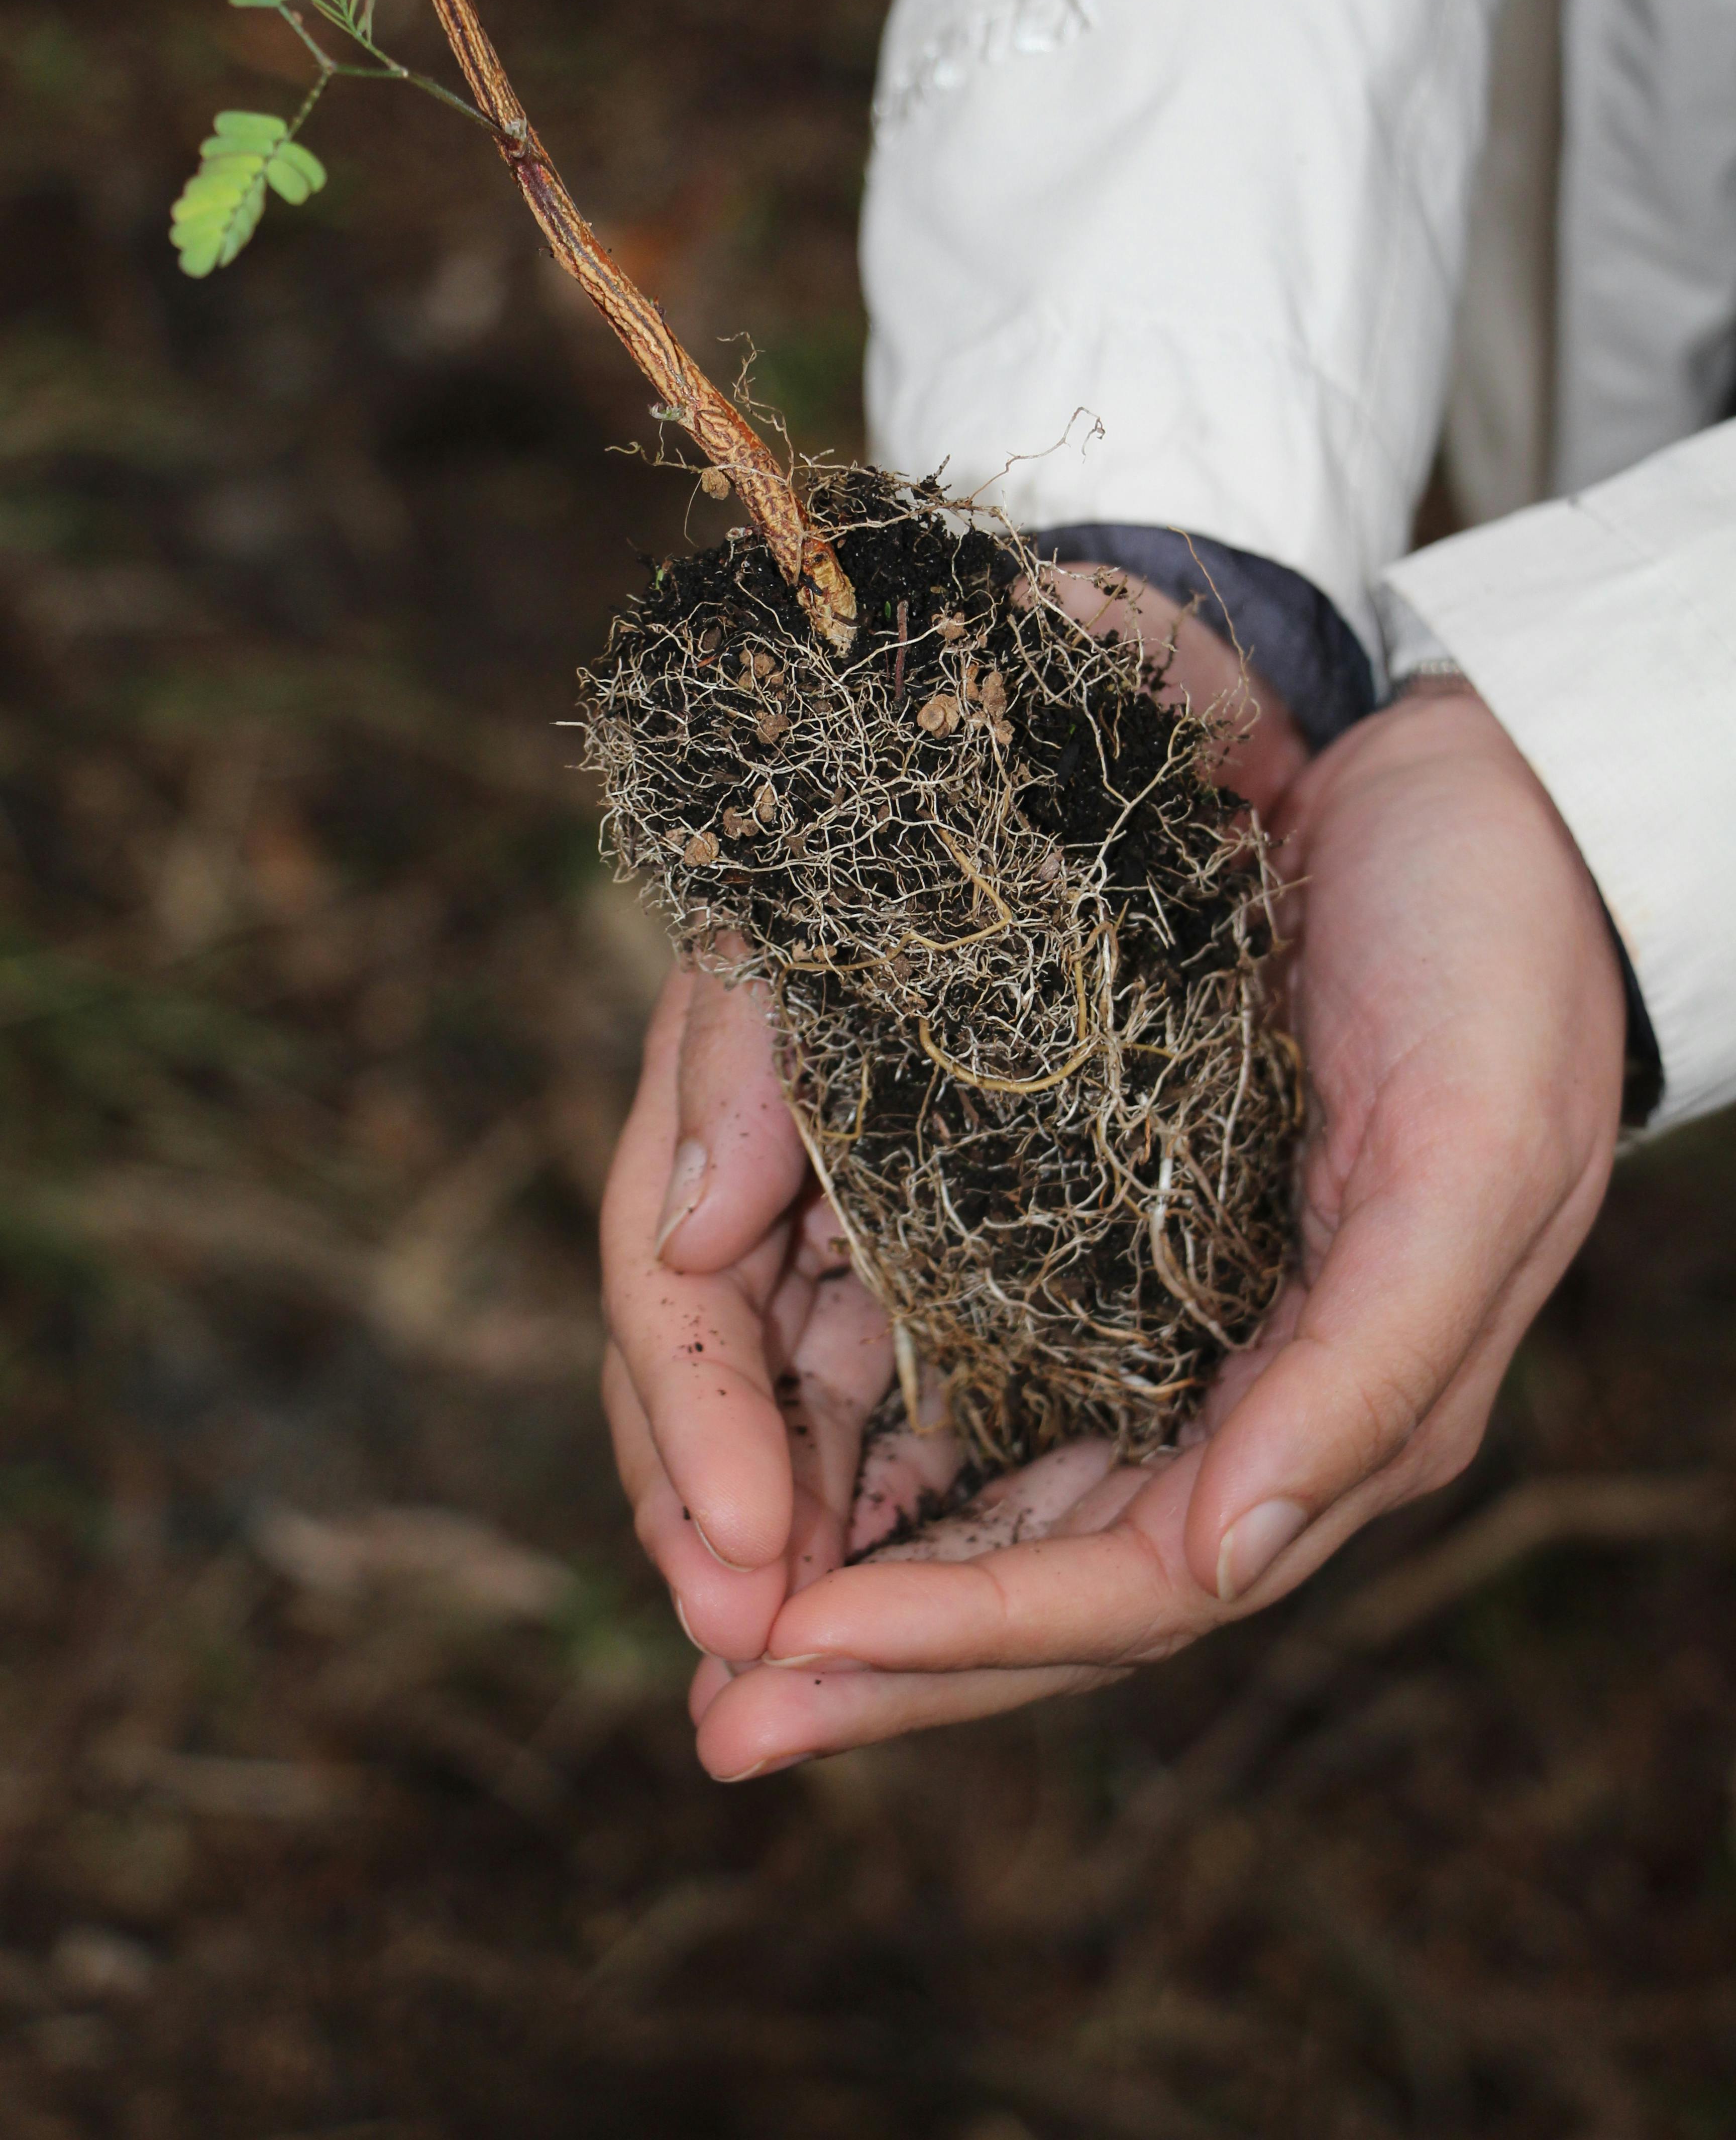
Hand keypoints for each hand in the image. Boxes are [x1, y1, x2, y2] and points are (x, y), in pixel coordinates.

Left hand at [602, 607, 1625, 1775]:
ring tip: (706, 1608)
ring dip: (839, 1542)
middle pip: (1023, 1563)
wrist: (1479, 808)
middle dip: (870, 1645)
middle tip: (720, 1718)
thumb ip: (1362, 1373)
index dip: (958, 1637)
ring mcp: (1150, 1309)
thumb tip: (1226, 1558)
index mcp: (1324, 1412)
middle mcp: (1223, 1390)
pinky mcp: (1083, 1209)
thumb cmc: (1499, 975)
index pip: (1121, 1584)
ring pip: (972, 1477)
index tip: (794, 1657)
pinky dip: (853, 1400)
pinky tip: (757, 1433)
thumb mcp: (1470, 1165)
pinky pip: (952, 1342)